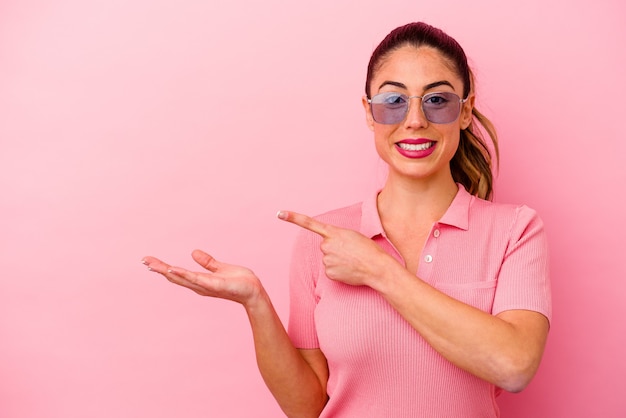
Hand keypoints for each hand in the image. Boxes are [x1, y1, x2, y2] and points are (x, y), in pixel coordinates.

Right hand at [142, 249, 263, 306]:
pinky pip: (196, 279)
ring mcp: (205, 286)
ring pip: (182, 277)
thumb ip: (207, 262)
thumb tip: (193, 252)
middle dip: (159, 268)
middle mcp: (199, 285)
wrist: (254, 291)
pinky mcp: (214, 284)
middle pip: (175, 276)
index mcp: (200, 281)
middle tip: (144, 260)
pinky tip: (172, 269)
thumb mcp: (220, 268)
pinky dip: (184, 274)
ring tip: (152, 264)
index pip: (178, 273)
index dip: (163, 267)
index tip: (149, 260)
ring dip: (166, 271)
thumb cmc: (240, 282)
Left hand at [277, 211, 394, 286]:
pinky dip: (338, 270)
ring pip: (328, 259)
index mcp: (333, 232)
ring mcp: (326, 260)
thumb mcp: (352, 236)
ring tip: (351, 261)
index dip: (293, 218)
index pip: (309, 223)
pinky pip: (330, 270)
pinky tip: (349, 270)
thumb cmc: (367, 250)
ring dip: (337, 260)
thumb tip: (329, 250)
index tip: (280, 213)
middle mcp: (326, 245)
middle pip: (325, 246)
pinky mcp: (328, 273)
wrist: (375, 267)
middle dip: (335, 249)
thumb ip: (337, 238)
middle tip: (350, 252)